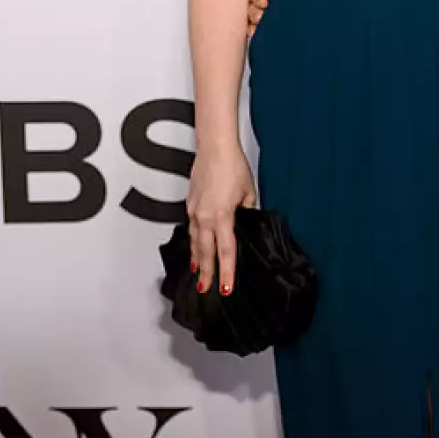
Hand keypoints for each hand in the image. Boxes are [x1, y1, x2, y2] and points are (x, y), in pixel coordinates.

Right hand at [186, 143, 256, 295]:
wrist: (215, 148)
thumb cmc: (233, 166)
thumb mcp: (248, 193)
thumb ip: (247, 211)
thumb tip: (246, 221)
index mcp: (221, 216)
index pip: (226, 251)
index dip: (226, 272)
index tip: (225, 288)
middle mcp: (204, 216)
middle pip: (205, 252)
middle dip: (206, 272)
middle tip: (205, 289)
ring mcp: (194, 210)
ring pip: (194, 241)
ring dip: (197, 259)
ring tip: (198, 273)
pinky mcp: (190, 203)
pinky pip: (191, 228)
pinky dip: (193, 241)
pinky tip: (195, 247)